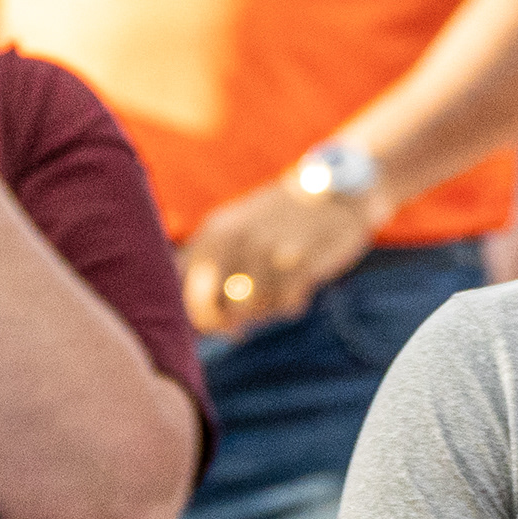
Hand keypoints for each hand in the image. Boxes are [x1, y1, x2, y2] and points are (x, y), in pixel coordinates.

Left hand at [180, 173, 377, 334]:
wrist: (337, 190)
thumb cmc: (280, 219)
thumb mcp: (235, 227)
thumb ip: (208, 263)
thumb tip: (193, 314)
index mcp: (214, 232)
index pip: (180, 283)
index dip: (192, 311)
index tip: (211, 320)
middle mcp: (234, 241)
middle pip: (208, 305)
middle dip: (221, 323)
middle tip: (237, 328)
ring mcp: (268, 252)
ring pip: (250, 310)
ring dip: (264, 310)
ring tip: (277, 292)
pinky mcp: (302, 264)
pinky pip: (285, 306)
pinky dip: (291, 304)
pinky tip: (299, 287)